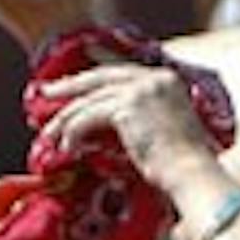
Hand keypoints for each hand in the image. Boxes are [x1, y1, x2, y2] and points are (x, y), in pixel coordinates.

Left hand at [39, 63, 224, 192]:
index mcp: (167, 80)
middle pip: (101, 76)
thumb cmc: (184, 162)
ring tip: (50, 134)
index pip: (124, 70)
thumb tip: (117, 120)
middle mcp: (154, 79)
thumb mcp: (168, 128)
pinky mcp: (126, 107)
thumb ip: (147, 115)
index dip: (98, 69)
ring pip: (90, 99)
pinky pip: (88, 117)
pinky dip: (73, 133)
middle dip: (71, 84)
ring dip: (66, 119)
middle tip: (48, 91)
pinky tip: (67, 148)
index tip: (79, 69)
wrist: (191, 170)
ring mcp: (140, 90)